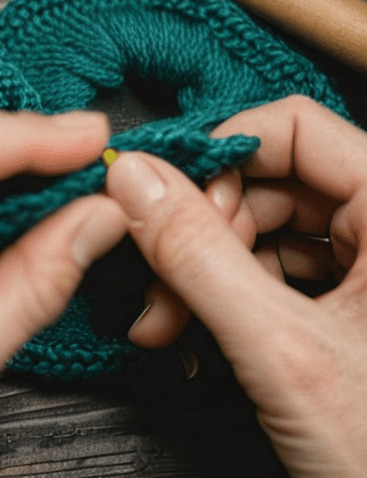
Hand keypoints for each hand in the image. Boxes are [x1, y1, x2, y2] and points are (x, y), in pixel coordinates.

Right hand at [105, 95, 366, 477]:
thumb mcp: (280, 348)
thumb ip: (199, 256)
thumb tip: (134, 181)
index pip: (292, 129)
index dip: (216, 156)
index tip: (157, 197)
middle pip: (266, 183)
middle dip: (198, 234)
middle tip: (156, 287)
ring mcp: (364, 263)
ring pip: (259, 229)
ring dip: (200, 273)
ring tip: (164, 325)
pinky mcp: (344, 299)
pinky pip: (269, 271)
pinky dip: (223, 299)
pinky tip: (192, 337)